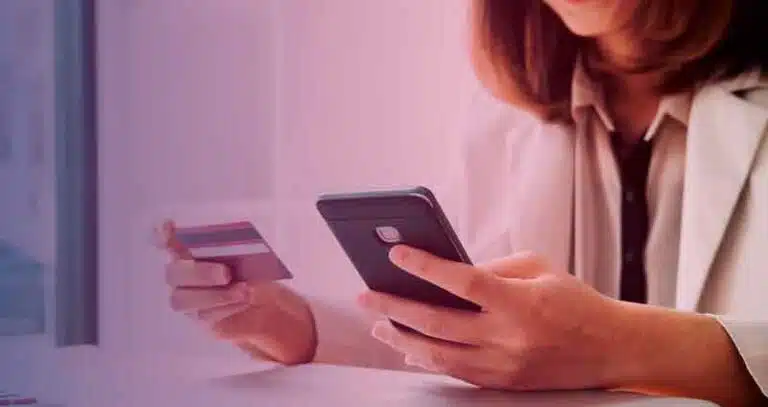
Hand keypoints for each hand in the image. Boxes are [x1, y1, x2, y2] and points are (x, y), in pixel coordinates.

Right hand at [159, 220, 316, 364]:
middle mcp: (182, 275)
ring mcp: (187, 299)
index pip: (168, 244)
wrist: (263, 304)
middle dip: (200, 273)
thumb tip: (238, 249)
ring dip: (215, 295)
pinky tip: (244, 301)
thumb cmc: (250, 273)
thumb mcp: (249, 260)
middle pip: (174, 274)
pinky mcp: (199, 319)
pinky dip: (226, 307)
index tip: (168, 226)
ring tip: (244, 292)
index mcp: (190, 253)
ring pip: (183, 299)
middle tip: (226, 274)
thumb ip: (237, 252)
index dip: (163, 237)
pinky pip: (203, 316)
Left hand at [357, 245, 624, 390]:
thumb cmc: (575, 302)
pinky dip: (426, 359)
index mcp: (519, 302)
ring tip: (379, 323)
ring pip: (437, 355)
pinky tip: (407, 346)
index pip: (462, 282)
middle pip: (437, 323)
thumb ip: (493, 268)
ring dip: (401, 338)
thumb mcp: (539, 268)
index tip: (398, 254)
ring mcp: (502, 366)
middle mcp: (508, 338)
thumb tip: (448, 271)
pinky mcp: (501, 383)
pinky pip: (453, 372)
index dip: (425, 266)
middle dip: (395, 307)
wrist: (609, 348)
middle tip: (368, 296)